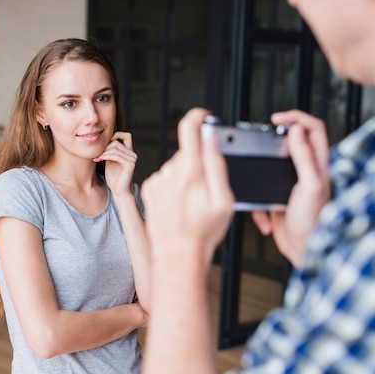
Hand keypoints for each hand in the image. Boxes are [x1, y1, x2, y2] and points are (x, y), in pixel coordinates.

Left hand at [94, 131, 136, 195]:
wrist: (119, 191)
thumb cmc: (114, 177)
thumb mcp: (110, 161)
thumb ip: (109, 151)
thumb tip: (103, 140)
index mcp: (129, 152)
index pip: (126, 135)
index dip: (116, 135)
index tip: (104, 144)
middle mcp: (133, 154)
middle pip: (117, 142)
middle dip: (105, 147)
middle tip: (97, 155)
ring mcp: (132, 159)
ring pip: (116, 148)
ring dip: (104, 152)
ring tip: (97, 158)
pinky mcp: (130, 165)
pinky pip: (116, 156)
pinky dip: (106, 156)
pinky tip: (100, 159)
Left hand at [141, 108, 234, 264]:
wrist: (177, 256)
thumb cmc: (203, 233)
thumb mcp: (224, 201)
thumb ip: (217, 166)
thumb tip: (211, 141)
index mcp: (190, 172)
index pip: (189, 128)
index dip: (198, 117)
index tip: (204, 118)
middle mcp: (170, 173)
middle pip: (187, 151)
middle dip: (199, 161)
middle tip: (208, 187)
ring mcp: (157, 181)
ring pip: (177, 166)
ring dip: (187, 176)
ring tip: (193, 202)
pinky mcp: (150, 190)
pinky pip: (166, 178)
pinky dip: (175, 185)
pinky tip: (180, 204)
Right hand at [251, 110, 330, 266]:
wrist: (305, 251)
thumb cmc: (315, 222)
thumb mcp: (310, 185)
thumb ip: (305, 157)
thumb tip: (297, 131)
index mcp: (319, 165)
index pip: (313, 129)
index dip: (296, 117)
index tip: (278, 119)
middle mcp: (308, 172)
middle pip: (292, 142)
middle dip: (274, 140)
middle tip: (263, 137)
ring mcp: (292, 185)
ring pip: (273, 166)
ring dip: (263, 173)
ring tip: (258, 175)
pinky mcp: (279, 199)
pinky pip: (263, 193)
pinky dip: (260, 206)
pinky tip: (267, 216)